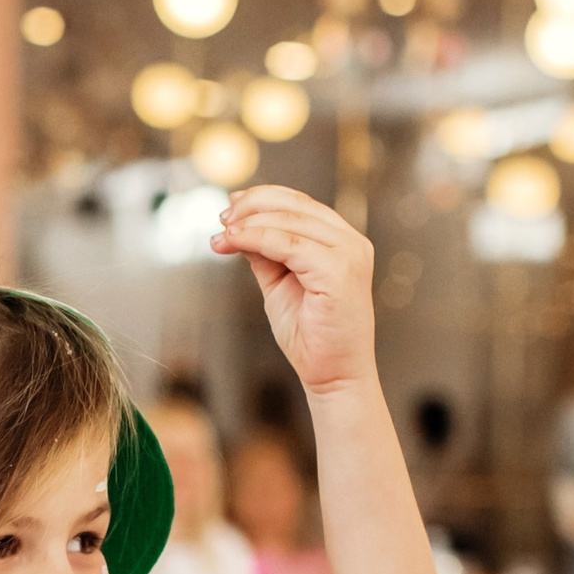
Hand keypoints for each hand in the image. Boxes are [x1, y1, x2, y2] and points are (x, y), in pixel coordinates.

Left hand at [209, 186, 376, 394]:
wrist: (333, 376)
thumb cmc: (310, 335)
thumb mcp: (280, 283)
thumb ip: (265, 253)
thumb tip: (238, 226)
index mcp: (342, 241)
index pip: (301, 203)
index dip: (262, 198)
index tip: (230, 208)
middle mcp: (352, 242)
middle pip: (295, 205)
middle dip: (252, 207)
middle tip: (222, 219)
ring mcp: (349, 255)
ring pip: (290, 221)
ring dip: (249, 223)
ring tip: (221, 235)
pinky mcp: (339, 272)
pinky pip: (289, 244)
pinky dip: (256, 239)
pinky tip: (232, 243)